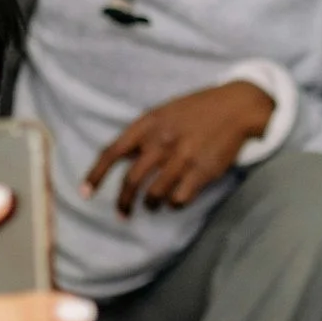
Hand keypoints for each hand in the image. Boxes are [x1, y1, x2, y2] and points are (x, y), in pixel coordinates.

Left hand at [81, 80, 273, 216]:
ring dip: (151, 205)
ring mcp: (182, 158)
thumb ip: (144, 133)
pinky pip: (179, 199)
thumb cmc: (197, 109)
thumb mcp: (165, 112)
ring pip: (154, 195)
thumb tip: (123, 158)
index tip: (85, 194)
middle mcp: (161, 142)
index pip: (112, 152)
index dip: (95, 175)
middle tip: (123, 213)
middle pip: (131, 181)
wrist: (236, 107)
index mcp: (148, 124)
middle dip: (124, 202)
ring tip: (153, 205)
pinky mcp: (202, 172)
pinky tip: (176, 200)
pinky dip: (174, 204)